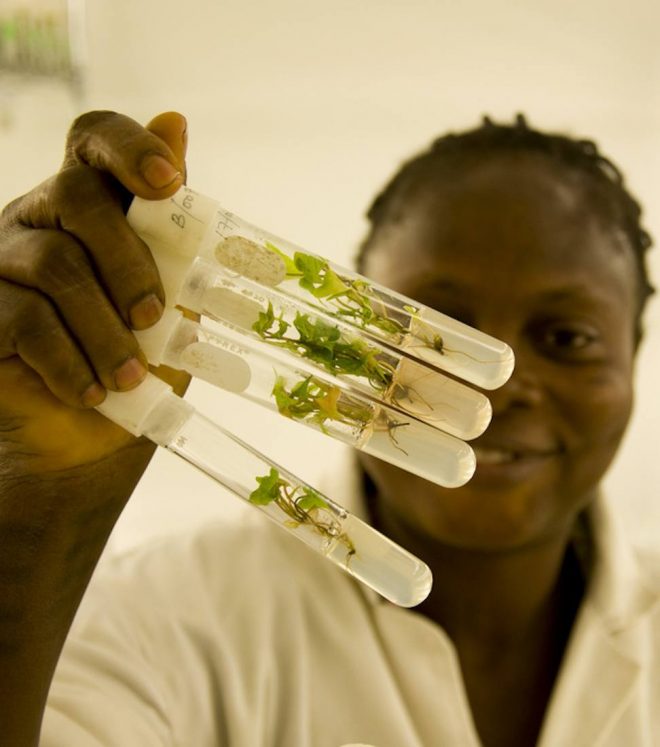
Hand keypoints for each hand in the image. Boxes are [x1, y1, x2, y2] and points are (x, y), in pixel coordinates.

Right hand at [0, 110, 188, 474]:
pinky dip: (71, 362)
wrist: (88, 445)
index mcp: (94, 211)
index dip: (128, 144)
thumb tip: (175, 119)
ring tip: (131, 377)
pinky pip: (25, 320)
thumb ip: (172, 231)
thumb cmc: (137, 366)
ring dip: (105, 330)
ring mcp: (1, 262)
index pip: (94, 139)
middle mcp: (40, 221)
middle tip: (154, 318)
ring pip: (54, 266)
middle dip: (128, 262)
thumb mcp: (173, 303)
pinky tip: (92, 393)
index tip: (168, 182)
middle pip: (75, 196)